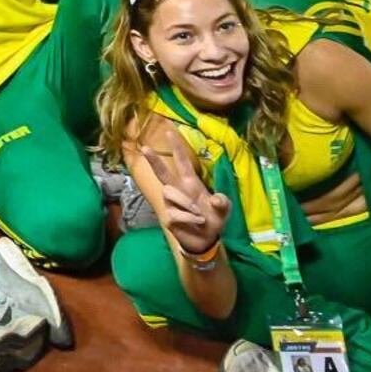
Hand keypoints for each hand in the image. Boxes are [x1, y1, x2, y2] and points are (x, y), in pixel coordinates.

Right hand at [139, 140, 231, 259]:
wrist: (206, 241)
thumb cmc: (214, 219)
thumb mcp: (224, 210)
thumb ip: (223, 202)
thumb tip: (215, 199)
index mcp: (190, 183)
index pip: (182, 162)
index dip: (177, 147)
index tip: (171, 130)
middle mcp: (178, 190)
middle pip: (163, 173)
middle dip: (154, 160)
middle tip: (145, 148)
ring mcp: (171, 204)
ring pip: (171, 193)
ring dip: (187, 204)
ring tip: (200, 216)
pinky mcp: (168, 218)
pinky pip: (176, 213)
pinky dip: (190, 218)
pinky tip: (198, 223)